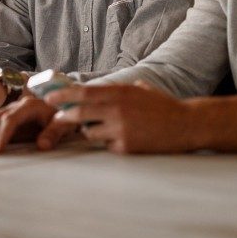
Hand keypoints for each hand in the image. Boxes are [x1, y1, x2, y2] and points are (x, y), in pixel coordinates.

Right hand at [0, 96, 74, 153]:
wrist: (67, 104)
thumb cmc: (65, 114)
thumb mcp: (65, 122)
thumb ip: (55, 132)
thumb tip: (42, 145)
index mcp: (29, 106)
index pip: (11, 120)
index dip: (2, 135)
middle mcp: (16, 106)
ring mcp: (11, 111)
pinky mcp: (8, 119)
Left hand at [45, 81, 198, 153]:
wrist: (187, 124)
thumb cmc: (163, 106)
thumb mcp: (140, 90)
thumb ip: (118, 90)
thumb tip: (97, 90)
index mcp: (120, 92)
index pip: (84, 93)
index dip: (64, 95)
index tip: (49, 97)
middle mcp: (118, 109)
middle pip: (80, 113)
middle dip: (65, 116)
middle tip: (57, 119)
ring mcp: (121, 129)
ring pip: (91, 133)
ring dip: (93, 131)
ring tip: (111, 129)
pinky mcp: (126, 147)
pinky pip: (108, 146)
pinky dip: (112, 144)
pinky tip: (130, 139)